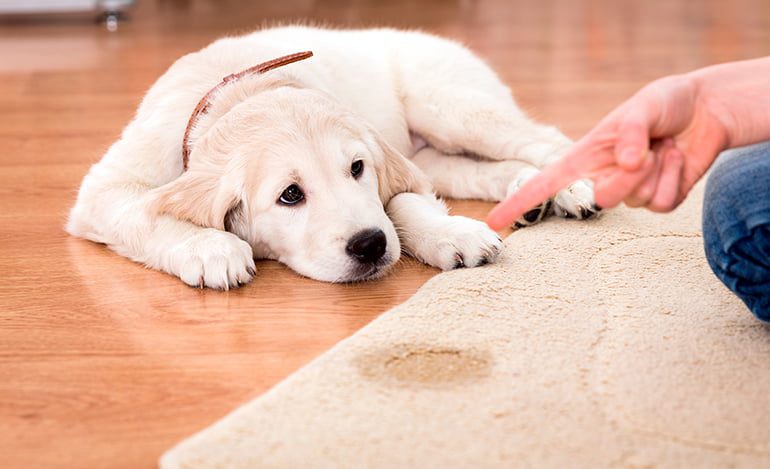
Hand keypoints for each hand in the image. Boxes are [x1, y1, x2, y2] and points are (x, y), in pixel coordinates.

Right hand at [486, 73, 728, 229]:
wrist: (707, 110)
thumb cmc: (666, 103)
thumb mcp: (646, 105)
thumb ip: (632, 132)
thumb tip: (626, 163)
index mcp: (585, 156)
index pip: (544, 183)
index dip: (518, 202)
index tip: (495, 222)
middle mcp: (602, 176)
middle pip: (601, 200)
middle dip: (628, 179)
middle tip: (650, 151)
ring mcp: (630, 192)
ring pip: (636, 201)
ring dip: (658, 171)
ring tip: (665, 147)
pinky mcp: (657, 199)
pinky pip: (662, 204)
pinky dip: (676, 178)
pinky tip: (678, 159)